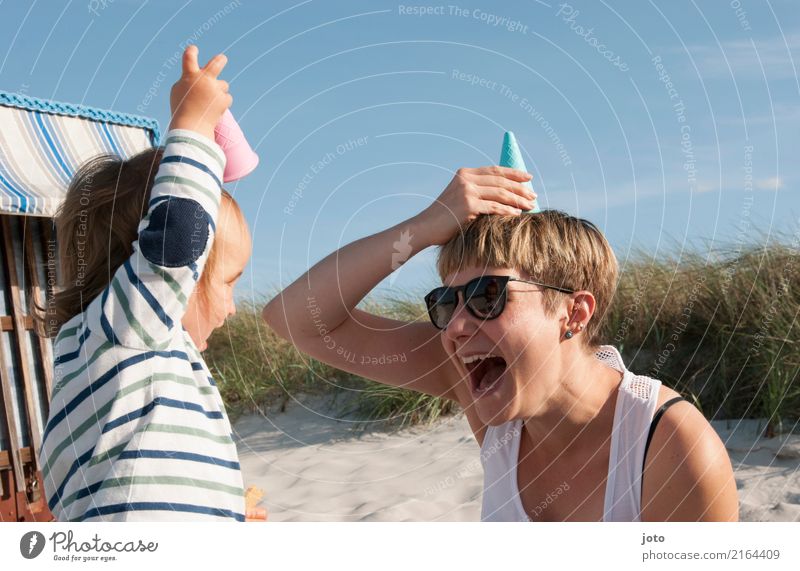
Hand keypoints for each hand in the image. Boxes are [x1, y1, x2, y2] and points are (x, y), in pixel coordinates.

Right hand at [168, 45, 231, 139]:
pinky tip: (214, 110)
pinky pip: (226, 97)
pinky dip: (222, 103)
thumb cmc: (181, 109)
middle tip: (222, 59)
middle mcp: (204, 79)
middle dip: (220, 60)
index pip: (189, 57)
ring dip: (219, 90)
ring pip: (223, 84)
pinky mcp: (224, 99)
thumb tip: (199, 76)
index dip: (192, 52)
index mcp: (189, 75)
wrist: (192, 126)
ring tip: (209, 103)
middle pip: (217, 63)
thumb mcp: (178, 91)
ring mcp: (215, 88)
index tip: (194, 49)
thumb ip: (188, 80)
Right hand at [412, 166, 535, 245]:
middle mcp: (466, 179)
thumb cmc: (444, 217)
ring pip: (500, 193)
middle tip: (534, 195)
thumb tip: (501, 194)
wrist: (425, 227)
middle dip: (520, 188)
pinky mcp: (468, 205)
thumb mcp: (459, 197)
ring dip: (518, 200)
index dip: (513, 173)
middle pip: (500, 180)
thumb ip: (476, 191)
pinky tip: (518, 214)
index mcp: (464, 173)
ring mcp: (467, 191)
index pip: (495, 170)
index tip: (528, 178)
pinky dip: (508, 211)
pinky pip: (494, 207)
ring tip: (530, 205)